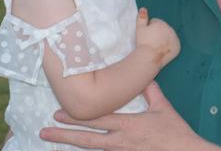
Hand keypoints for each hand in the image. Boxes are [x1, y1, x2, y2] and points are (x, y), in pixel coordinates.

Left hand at [40, 82, 214, 150]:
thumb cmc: (175, 132)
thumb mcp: (163, 107)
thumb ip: (151, 91)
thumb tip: (143, 77)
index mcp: (127, 125)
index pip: (96, 120)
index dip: (75, 118)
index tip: (57, 114)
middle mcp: (120, 141)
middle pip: (87, 140)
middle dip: (64, 135)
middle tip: (44, 132)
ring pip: (93, 150)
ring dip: (74, 146)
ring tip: (56, 143)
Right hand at [134, 8, 179, 65]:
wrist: (150, 57)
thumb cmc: (143, 42)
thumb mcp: (139, 28)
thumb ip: (142, 17)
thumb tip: (143, 8)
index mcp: (161, 23)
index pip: (155, 22)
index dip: (149, 29)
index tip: (147, 36)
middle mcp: (170, 29)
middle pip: (163, 29)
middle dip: (158, 33)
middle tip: (151, 41)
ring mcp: (175, 38)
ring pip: (169, 36)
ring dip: (164, 39)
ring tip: (157, 46)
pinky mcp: (178, 47)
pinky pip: (173, 45)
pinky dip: (169, 46)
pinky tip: (163, 50)